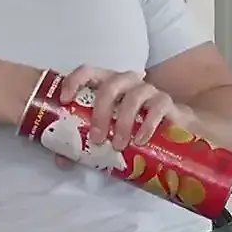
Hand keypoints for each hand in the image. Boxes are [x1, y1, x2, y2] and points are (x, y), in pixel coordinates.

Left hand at [58, 65, 197, 150]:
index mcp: (107, 85)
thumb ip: (84, 142)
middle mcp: (126, 82)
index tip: (65, 101)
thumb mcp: (106, 132)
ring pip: (133, 96)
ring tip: (119, 145)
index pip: (88, 71)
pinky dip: (147, 125)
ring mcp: (147, 90)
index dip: (74, 81)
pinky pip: (157, 107)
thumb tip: (62, 160)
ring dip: (123, 122)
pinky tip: (140, 141)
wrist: (169, 129)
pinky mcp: (165, 101)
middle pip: (110, 86)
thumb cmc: (131, 127)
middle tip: (97, 139)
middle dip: (101, 113)